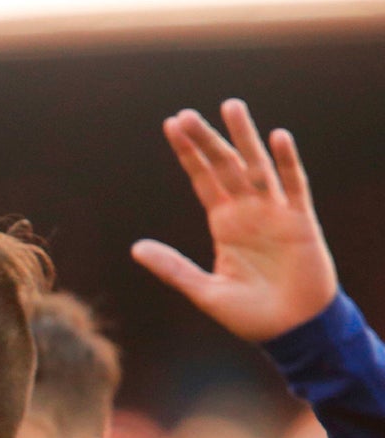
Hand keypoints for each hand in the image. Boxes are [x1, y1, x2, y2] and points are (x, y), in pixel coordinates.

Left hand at [131, 99, 336, 342]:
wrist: (291, 330)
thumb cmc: (250, 314)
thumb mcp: (203, 291)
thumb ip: (172, 267)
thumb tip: (135, 248)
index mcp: (224, 224)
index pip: (202, 180)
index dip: (188, 155)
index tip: (172, 126)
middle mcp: (248, 212)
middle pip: (224, 167)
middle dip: (206, 141)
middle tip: (186, 114)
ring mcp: (275, 213)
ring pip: (257, 166)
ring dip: (244, 137)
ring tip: (230, 107)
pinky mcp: (300, 222)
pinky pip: (295, 186)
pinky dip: (287, 162)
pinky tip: (277, 137)